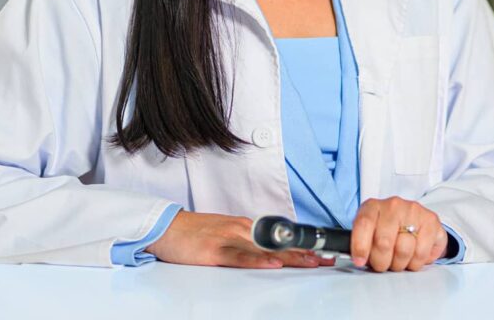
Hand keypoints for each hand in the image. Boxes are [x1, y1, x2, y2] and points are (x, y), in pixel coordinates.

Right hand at [144, 211, 335, 268]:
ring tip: (311, 262)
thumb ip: (245, 243)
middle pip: (277, 244)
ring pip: (264, 249)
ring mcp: (228, 240)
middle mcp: (240, 230)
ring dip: (289, 257)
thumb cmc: (195, 233)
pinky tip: (272, 265)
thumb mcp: (224, 235)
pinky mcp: (214, 252)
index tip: (321, 254)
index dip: (301, 246)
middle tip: (327, 260)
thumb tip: (268, 255)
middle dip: (303, 252)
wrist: (167, 227)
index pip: (278, 238)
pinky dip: (257, 261)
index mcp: (244, 228)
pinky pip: (239, 257)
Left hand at [350, 197, 446, 271]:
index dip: (360, 246)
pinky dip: (417, 262)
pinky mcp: (431, 220)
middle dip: (381, 262)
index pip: (363, 224)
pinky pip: (422, 252)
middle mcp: (392, 205)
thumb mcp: (369, 232)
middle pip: (383, 242)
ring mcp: (412, 210)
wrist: (416, 219)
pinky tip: (413, 255)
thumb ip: (358, 242)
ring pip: (403, 250)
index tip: (360, 261)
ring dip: (400, 264)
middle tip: (383, 264)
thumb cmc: (387, 229)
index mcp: (372, 207)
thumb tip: (341, 257)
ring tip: (399, 259)